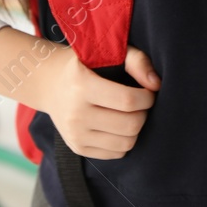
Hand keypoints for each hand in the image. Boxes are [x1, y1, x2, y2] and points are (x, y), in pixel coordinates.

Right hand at [0, 28, 159, 159]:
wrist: (50, 84)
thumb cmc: (87, 65)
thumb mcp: (108, 52)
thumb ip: (137, 61)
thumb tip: (156, 84)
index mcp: (82, 86)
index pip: (128, 100)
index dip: (147, 97)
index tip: (149, 91)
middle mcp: (76, 114)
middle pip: (130, 124)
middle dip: (144, 113)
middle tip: (142, 103)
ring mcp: (75, 135)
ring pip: (125, 143)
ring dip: (136, 129)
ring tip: (132, 114)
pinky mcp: (77, 148)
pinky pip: (116, 154)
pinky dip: (124, 141)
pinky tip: (119, 126)